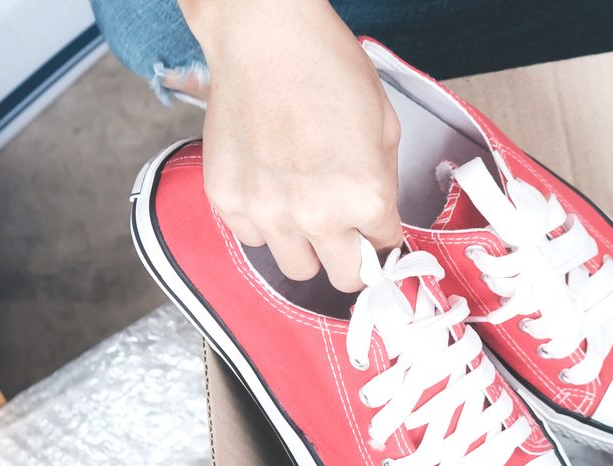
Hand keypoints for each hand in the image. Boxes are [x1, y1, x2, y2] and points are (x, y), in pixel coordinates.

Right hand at [182, 0, 401, 289]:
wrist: (266, 40)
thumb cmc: (329, 70)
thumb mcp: (384, 126)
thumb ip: (384, 183)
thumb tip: (378, 219)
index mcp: (365, 198)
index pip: (385, 248)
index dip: (382, 233)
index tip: (374, 226)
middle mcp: (316, 216)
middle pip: (343, 277)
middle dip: (352, 258)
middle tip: (347, 234)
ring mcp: (267, 212)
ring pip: (296, 268)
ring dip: (307, 247)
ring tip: (304, 209)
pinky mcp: (228, 201)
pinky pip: (252, 239)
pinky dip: (264, 224)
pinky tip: (270, 189)